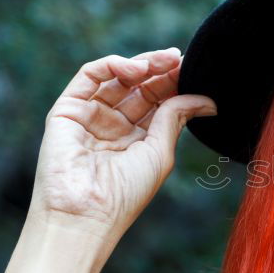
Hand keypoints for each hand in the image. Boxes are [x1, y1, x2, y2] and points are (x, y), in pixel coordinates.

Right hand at [27, 47, 215, 238]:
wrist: (87, 213)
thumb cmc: (125, 193)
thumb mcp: (160, 151)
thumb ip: (176, 117)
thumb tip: (207, 99)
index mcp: (136, 139)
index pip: (157, 101)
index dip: (174, 84)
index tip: (193, 69)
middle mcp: (112, 126)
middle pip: (139, 87)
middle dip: (161, 70)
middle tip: (181, 59)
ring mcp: (89, 116)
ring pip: (116, 77)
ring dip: (142, 64)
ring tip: (165, 61)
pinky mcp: (67, 110)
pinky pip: (89, 76)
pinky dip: (113, 65)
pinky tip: (137, 69)